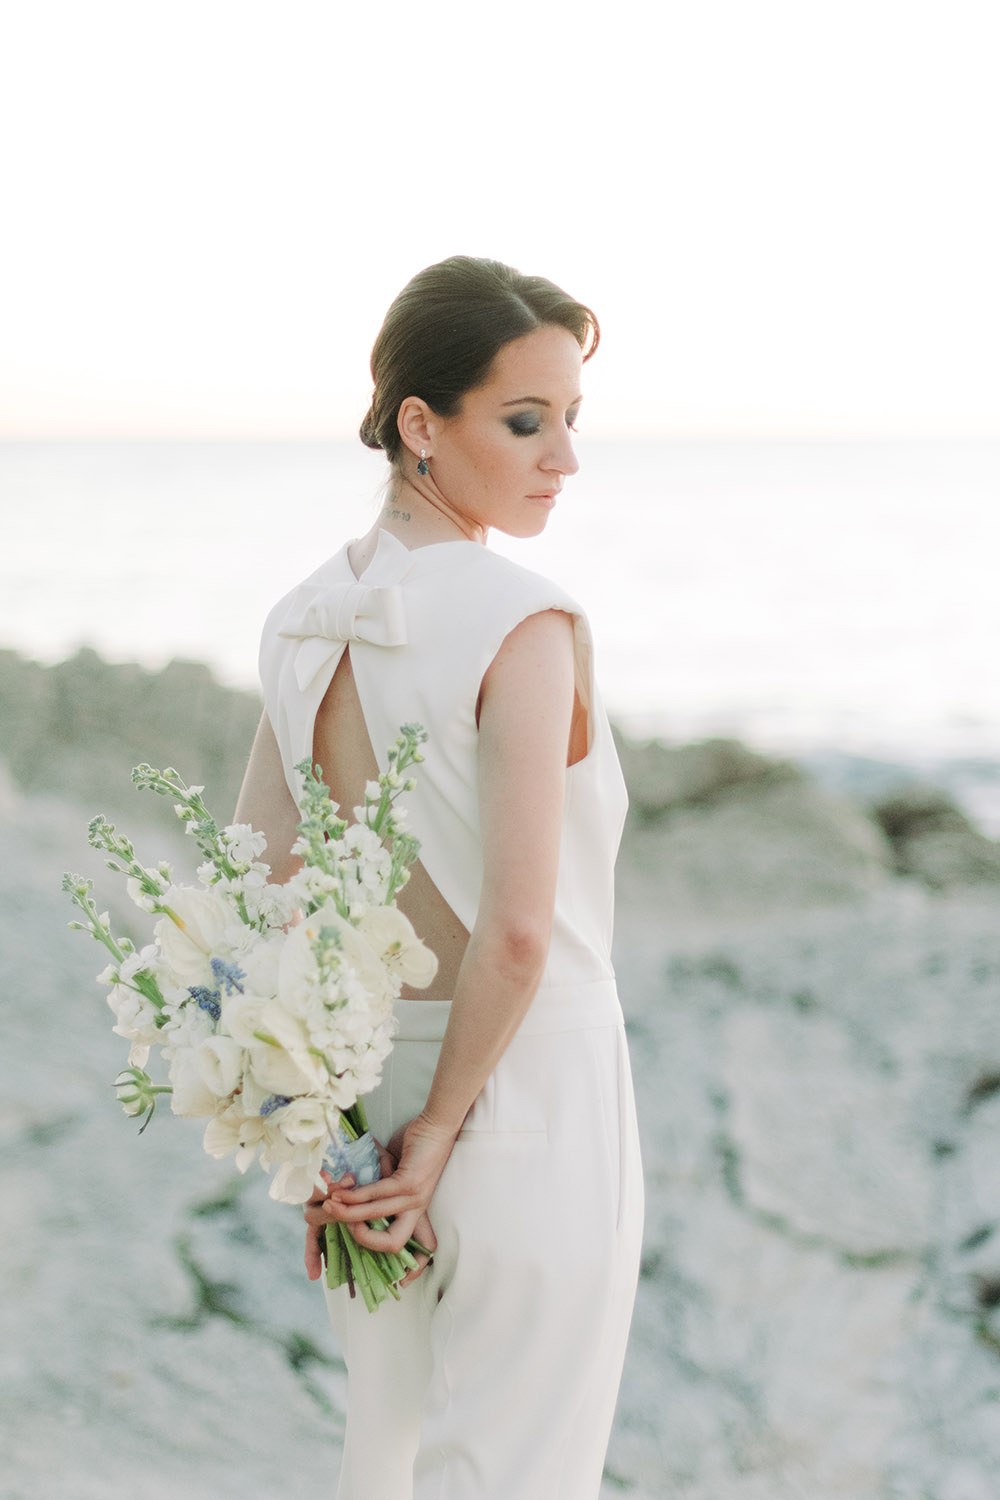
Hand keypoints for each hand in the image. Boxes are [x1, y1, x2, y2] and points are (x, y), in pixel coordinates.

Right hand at [318, 1112, 454, 1258]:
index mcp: (414, 1210)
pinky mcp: (410, 1182)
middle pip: (392, 1242)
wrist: (437, 1126)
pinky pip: (377, 1193)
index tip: (351, 1228)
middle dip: (362, 1238)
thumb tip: (350, 1193)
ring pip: (376, 1214)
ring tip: (330, 1205)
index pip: (396, 1242)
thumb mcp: (396, 1174)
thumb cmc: (416, 1147)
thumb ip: (379, 1187)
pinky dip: (356, 1195)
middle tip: (340, 1223)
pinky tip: (342, 1192)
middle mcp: (417, 1208)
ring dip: (349, 1212)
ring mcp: (415, 1196)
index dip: (372, 1242)